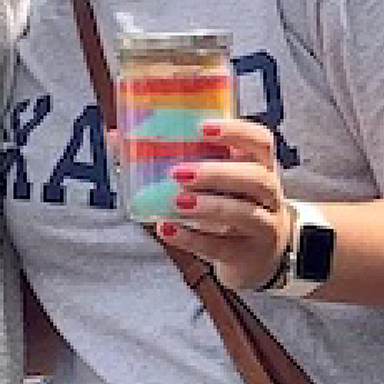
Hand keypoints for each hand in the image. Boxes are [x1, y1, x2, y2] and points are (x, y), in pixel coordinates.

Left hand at [152, 118, 290, 290]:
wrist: (259, 254)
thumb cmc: (228, 200)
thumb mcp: (212, 176)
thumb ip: (170, 154)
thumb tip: (115, 135)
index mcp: (258, 163)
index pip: (260, 140)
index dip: (234, 131)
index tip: (202, 127)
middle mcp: (268, 193)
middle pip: (254, 177)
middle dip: (217, 172)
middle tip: (178, 172)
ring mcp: (263, 226)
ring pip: (245, 213)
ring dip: (208, 206)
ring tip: (177, 202)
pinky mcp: (248, 256)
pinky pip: (222, 248)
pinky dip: (193, 239)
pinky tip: (167, 230)